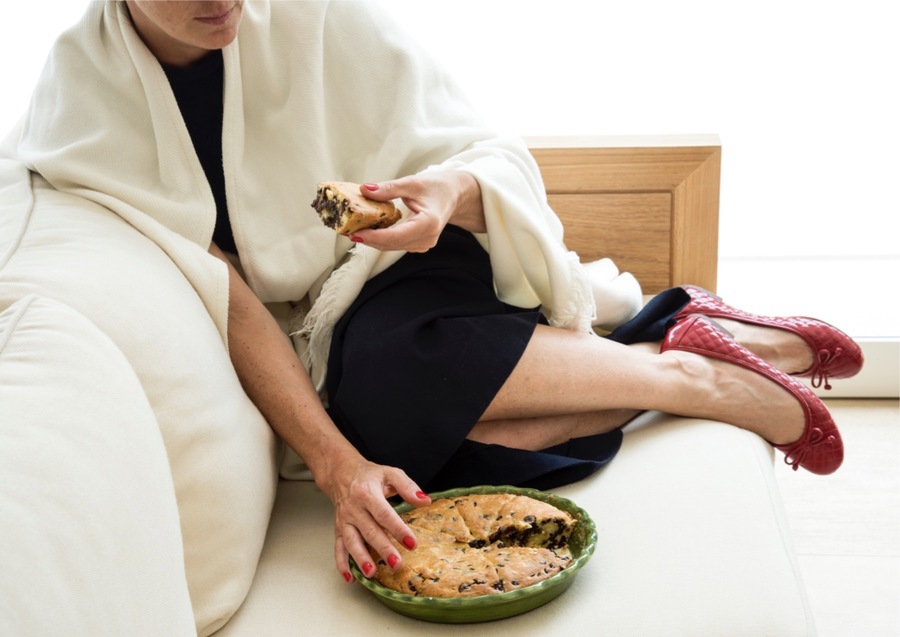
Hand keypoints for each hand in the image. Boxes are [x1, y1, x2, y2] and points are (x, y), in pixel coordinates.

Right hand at [318, 452, 430, 582]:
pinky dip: (342, 564)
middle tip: (396, 564)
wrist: (341, 473)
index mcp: (367, 494)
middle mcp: (354, 509)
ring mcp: (344, 521)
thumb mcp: (390, 473)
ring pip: (352, 542)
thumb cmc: (369, 475)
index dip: (398, 529)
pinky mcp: (339, 530)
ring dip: (361, 559)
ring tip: (372, 573)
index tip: (411, 543)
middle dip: (383, 549)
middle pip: (369, 531)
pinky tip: (350, 577)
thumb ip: (408, 486)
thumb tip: (425, 500)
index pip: (384, 514)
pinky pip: (338, 548)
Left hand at [349, 170, 484, 251]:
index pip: (396, 236)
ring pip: (391, 246)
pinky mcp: (418, 244)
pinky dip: (381, 238)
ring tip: (352, 229)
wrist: (452, 194)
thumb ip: (388, 188)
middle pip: (391, 244)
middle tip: (346, 230)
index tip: (355, 233)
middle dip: (368, 239)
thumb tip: (364, 190)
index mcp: (428, 224)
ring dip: (372, 240)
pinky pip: (396, 244)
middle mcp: (427, 239)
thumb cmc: (435, 186)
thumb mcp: (412, 183)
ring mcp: (424, 244)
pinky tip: (367, 230)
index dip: (374, 236)